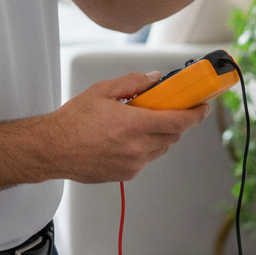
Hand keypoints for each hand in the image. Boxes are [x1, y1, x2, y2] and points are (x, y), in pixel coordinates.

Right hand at [44, 72, 209, 183]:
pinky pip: (145, 159)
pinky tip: (125, 137)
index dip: (195, 114)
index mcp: (133, 124)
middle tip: (168, 108)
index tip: (203, 107)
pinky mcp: (125, 175)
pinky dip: (144, 146)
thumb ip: (132, 83)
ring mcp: (133, 164)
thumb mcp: (102, 91)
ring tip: (139, 122)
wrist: (52, 149)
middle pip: (173, 135)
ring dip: (159, 134)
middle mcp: (137, 147)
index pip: (178, 121)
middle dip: (176, 121)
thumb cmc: (73, 120)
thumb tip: (154, 79)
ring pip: (160, 148)